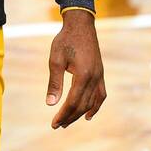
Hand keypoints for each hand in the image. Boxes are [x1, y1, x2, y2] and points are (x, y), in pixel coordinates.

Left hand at [46, 9, 105, 127]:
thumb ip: (54, 82)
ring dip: (80, 114)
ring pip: (92, 102)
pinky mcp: (100, 73)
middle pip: (83, 105)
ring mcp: (100, 76)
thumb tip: (50, 104)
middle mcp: (94, 77)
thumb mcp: (55, 59)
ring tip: (68, 121)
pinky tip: (88, 114)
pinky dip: (95, 106)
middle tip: (58, 125)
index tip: (54, 123)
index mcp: (83, 74)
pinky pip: (101, 95)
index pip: (73, 102)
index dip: (63, 114)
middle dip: (70, 117)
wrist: (81, 25)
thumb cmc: (66, 40)